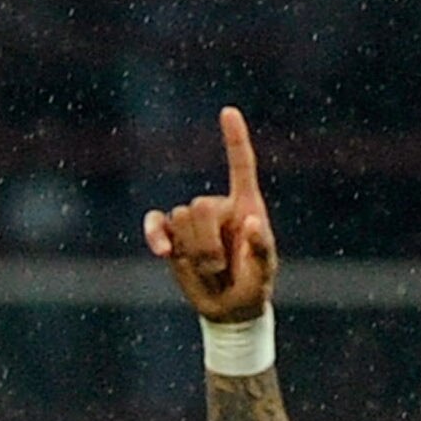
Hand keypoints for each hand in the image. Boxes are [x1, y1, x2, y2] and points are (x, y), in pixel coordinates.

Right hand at [143, 105, 276, 319]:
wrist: (231, 309)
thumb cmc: (254, 285)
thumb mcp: (265, 272)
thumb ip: (262, 248)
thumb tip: (250, 221)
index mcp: (245, 204)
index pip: (241, 166)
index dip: (234, 139)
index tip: (228, 112)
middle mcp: (218, 207)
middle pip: (201, 205)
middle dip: (208, 243)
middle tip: (221, 269)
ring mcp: (192, 222)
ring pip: (181, 217)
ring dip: (194, 251)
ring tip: (210, 272)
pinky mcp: (172, 237)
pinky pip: (156, 223)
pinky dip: (154, 234)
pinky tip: (163, 252)